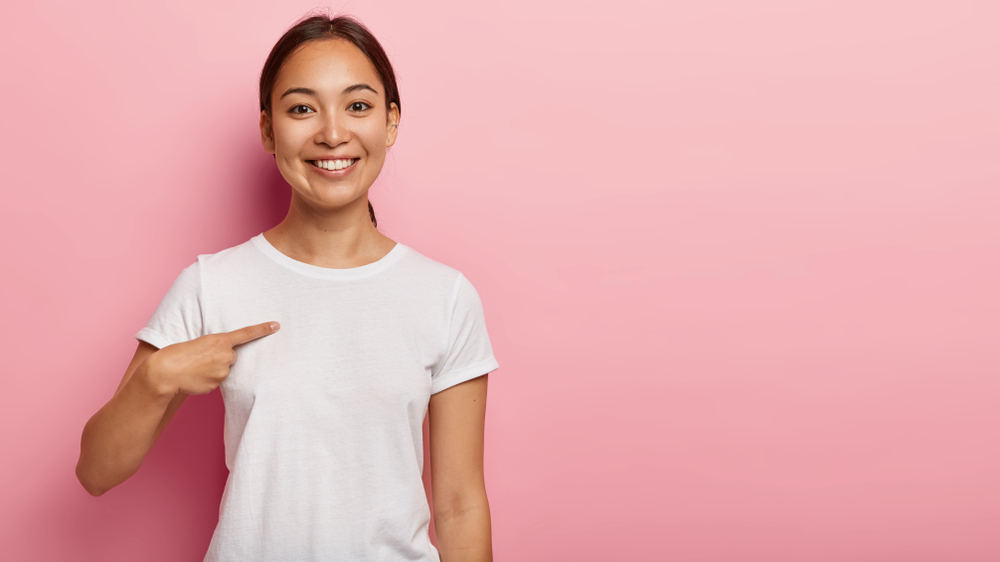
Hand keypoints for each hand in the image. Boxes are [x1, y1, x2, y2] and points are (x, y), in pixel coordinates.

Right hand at [142, 322, 279, 395]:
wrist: (164, 372)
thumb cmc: (176, 354)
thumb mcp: (198, 343)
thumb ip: (216, 348)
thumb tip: (227, 360)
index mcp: (219, 340)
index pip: (246, 333)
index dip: (262, 329)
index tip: (276, 325)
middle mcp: (225, 355)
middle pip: (232, 357)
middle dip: (221, 358)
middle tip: (202, 359)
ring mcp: (222, 371)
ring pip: (224, 370)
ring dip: (214, 369)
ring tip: (195, 368)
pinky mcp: (217, 384)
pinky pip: (217, 381)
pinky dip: (208, 380)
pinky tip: (195, 377)